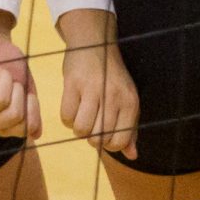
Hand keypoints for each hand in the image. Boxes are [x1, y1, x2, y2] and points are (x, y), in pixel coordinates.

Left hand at [0, 8, 39, 139]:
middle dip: (16, 89)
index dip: (30, 106)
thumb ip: (31, 111)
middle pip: (13, 116)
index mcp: (1, 122)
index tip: (24, 88)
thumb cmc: (8, 63)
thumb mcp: (26, 87)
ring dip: (2, 79)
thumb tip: (35, 135)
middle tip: (6, 78)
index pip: (21, 129)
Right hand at [55, 8, 139, 158]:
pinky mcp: (73, 84)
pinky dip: (68, 116)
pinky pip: (66, 116)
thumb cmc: (112, 77)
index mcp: (130, 102)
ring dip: (78, 128)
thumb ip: (130, 129)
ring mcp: (93, 89)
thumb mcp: (127, 100)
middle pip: (98, 139)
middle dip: (92, 137)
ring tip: (82, 115)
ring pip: (81, 130)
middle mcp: (113, 97)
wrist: (95, 43)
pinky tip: (74, 105)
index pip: (119, 141)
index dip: (109, 145)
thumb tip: (132, 156)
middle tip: (92, 122)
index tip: (104, 134)